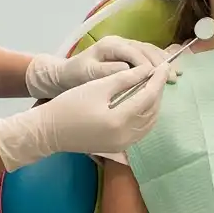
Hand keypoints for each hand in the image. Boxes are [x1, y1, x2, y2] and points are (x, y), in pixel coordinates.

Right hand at [0, 62, 175, 169]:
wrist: (49, 131)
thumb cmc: (69, 105)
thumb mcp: (97, 87)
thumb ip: (125, 78)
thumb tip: (147, 70)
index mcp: (120, 120)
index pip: (148, 96)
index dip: (158, 79)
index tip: (164, 65)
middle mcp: (126, 136)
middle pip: (152, 111)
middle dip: (158, 91)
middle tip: (159, 73)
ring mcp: (123, 145)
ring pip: (149, 122)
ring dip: (154, 104)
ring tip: (153, 85)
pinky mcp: (119, 147)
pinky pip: (141, 130)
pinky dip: (146, 115)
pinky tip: (143, 102)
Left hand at [26, 35, 168, 98]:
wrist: (65, 75)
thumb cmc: (75, 75)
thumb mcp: (88, 74)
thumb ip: (107, 71)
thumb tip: (128, 68)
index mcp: (110, 45)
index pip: (133, 52)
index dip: (147, 64)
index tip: (158, 77)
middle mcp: (119, 42)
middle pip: (145, 49)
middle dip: (161, 62)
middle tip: (174, 76)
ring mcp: (124, 47)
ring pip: (149, 51)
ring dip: (163, 62)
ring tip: (175, 75)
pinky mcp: (126, 55)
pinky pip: (146, 56)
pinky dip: (158, 63)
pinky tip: (167, 71)